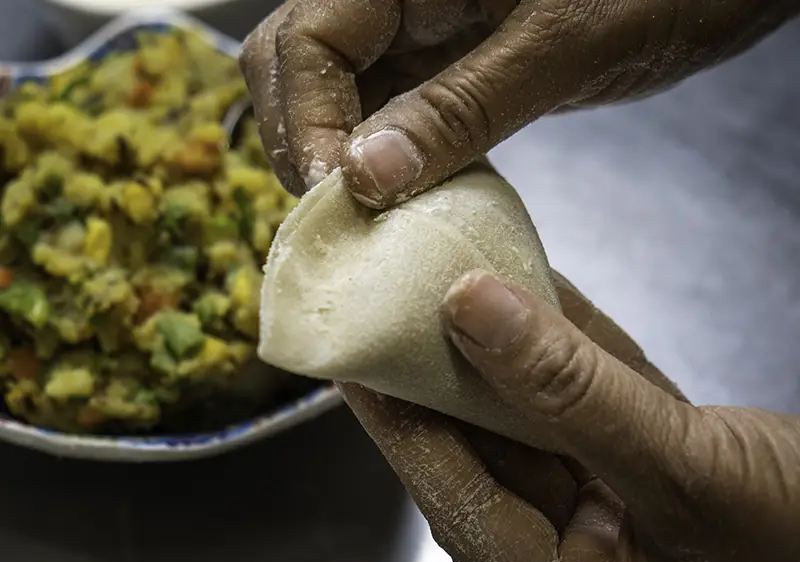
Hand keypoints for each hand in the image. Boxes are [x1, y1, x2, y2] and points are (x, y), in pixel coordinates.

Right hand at [240, 0, 797, 204]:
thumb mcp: (558, 46)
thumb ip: (460, 107)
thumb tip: (366, 175)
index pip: (307, 37)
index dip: (309, 120)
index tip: (339, 196)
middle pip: (299, 62)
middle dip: (305, 139)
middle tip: (340, 214)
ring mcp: (417, 29)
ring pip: (335, 92)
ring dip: (339, 157)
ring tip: (366, 220)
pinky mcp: (443, 63)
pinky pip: (385, 110)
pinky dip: (382, 157)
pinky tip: (402, 198)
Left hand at [339, 269, 799, 561]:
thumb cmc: (795, 539)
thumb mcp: (680, 471)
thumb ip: (570, 391)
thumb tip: (473, 307)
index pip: (452, 490)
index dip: (397, 418)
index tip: (354, 353)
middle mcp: (568, 538)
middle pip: (481, 445)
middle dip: (438, 372)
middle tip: (388, 305)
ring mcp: (603, 490)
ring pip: (529, 408)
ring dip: (494, 344)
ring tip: (442, 281)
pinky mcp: (636, 449)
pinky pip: (582, 388)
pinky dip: (559, 337)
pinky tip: (525, 283)